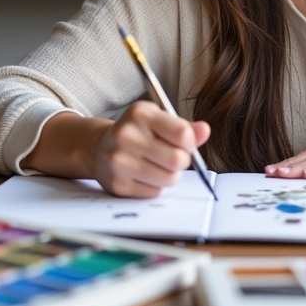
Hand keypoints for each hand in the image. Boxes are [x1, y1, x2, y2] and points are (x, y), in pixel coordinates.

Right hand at [92, 101, 210, 197]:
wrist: (100, 147)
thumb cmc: (138, 132)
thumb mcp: (161, 120)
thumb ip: (186, 128)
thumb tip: (205, 130)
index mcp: (140, 113)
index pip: (183, 134)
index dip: (190, 142)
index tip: (185, 143)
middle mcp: (126, 135)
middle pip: (178, 159)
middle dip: (182, 161)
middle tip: (174, 157)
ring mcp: (118, 161)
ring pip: (169, 178)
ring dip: (171, 175)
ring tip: (160, 166)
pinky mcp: (117, 184)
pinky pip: (154, 192)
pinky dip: (156, 186)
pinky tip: (145, 175)